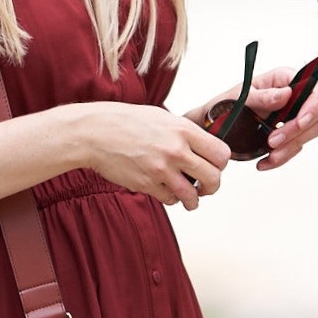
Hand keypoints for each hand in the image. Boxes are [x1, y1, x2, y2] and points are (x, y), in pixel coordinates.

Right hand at [79, 101, 230, 210]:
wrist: (95, 132)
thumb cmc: (126, 122)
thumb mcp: (163, 118)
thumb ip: (185, 133)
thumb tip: (204, 147)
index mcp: (183, 130)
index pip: (221, 154)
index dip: (221, 163)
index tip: (215, 165)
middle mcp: (176, 150)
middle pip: (214, 178)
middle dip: (213, 186)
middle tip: (207, 187)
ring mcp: (161, 169)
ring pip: (193, 196)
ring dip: (194, 200)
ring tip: (191, 199)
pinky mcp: (147, 184)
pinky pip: (170, 200)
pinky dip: (171, 198)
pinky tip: (166, 191)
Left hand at [191, 65, 317, 172]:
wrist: (212, 127)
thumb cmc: (224, 105)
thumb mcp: (238, 98)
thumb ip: (261, 96)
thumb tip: (285, 94)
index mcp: (283, 79)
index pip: (314, 87)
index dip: (313, 104)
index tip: (299, 121)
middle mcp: (293, 96)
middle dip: (298, 130)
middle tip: (274, 140)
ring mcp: (293, 116)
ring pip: (312, 131)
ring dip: (292, 145)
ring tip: (270, 153)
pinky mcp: (289, 135)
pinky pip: (296, 147)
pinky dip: (282, 157)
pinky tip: (266, 161)